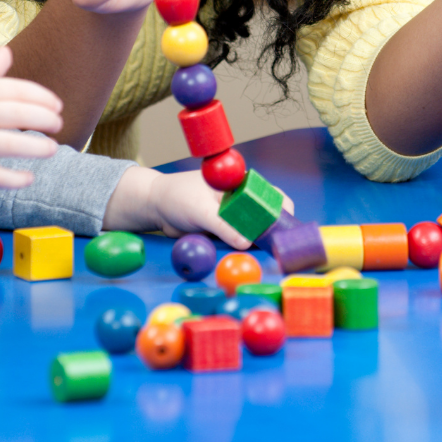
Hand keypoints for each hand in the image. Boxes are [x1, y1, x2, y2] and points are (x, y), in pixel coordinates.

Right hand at [0, 47, 64, 185]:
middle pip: (16, 113)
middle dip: (44, 118)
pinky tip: (28, 178)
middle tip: (59, 125)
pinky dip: (12, 178)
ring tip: (51, 149)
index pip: (14, 89)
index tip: (57, 104)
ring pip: (8, 144)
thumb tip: (8, 51)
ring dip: (35, 147)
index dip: (40, 96)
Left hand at [100, 166, 294, 250]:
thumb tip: (246, 243)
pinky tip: (246, 257)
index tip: (286, 223)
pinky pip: (237, 243)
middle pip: (263, 217)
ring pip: (251, 232)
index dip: (281, 208)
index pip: (268, 194)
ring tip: (266, 255)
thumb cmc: (178, 197)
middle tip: (277, 246)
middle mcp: (239, 201)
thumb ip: (224, 226)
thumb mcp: (201, 210)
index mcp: (238, 185)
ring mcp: (232, 218)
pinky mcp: (223, 233)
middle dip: (271, 231)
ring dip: (257, 243)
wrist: (155, 207)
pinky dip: (242, 250)